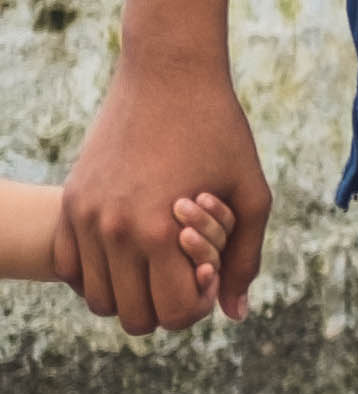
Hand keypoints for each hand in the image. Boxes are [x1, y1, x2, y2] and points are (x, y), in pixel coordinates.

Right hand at [65, 58, 266, 332]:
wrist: (168, 76)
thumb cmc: (221, 133)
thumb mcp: (252, 197)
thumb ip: (244, 260)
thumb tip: (235, 314)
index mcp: (159, 233)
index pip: (172, 313)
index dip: (198, 306)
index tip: (210, 275)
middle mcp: (114, 231)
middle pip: (133, 317)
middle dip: (166, 307)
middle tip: (186, 273)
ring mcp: (85, 217)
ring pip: (98, 299)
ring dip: (132, 294)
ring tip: (160, 263)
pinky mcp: (71, 202)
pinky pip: (70, 267)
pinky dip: (98, 274)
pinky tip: (130, 252)